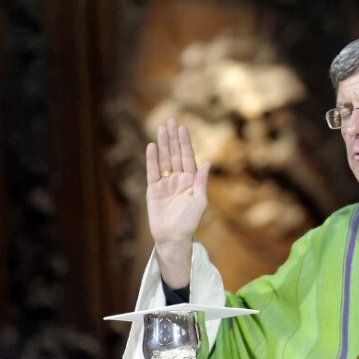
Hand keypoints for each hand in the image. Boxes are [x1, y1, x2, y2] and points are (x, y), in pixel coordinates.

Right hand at [146, 118, 210, 287]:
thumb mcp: (199, 201)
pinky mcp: (153, 190)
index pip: (187, 157)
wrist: (173, 237)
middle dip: (173, 138)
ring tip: (161, 128)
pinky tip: (151, 147)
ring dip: (163, 144)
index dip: (185, 142)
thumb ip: (200, 181)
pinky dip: (152, 159)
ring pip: (164, 159)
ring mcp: (165, 183)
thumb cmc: (189, 222)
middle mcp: (178, 179)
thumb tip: (207, 162)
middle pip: (175, 154)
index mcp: (191, 180)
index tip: (182, 127)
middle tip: (170, 120)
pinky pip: (152, 171)